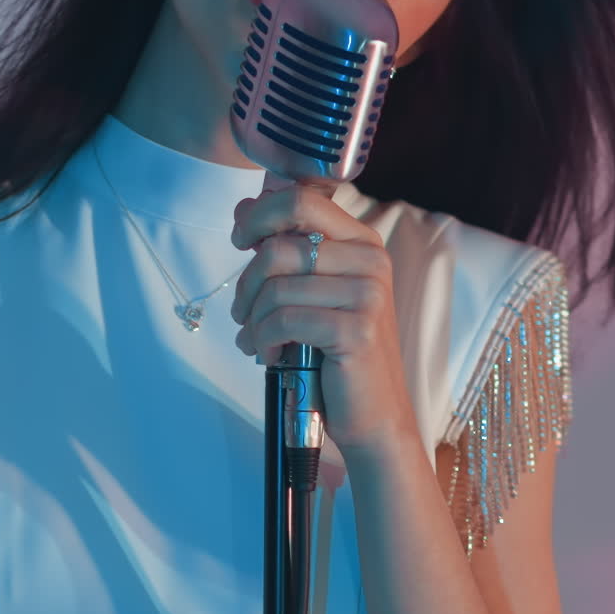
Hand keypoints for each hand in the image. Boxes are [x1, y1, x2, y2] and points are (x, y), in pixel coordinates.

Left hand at [229, 173, 418, 459]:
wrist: (373, 414)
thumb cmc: (336, 351)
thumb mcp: (311, 290)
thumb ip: (285, 246)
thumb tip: (245, 206)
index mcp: (362, 241)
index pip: (300, 199)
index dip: (259, 215)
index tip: (240, 241)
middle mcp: (371, 259)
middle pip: (280, 243)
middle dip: (248, 280)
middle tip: (243, 310)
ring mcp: (367, 294)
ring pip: (276, 286)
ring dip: (252, 319)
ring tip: (255, 339)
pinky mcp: (356, 330)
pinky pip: (284, 320)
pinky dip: (263, 340)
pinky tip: (268, 354)